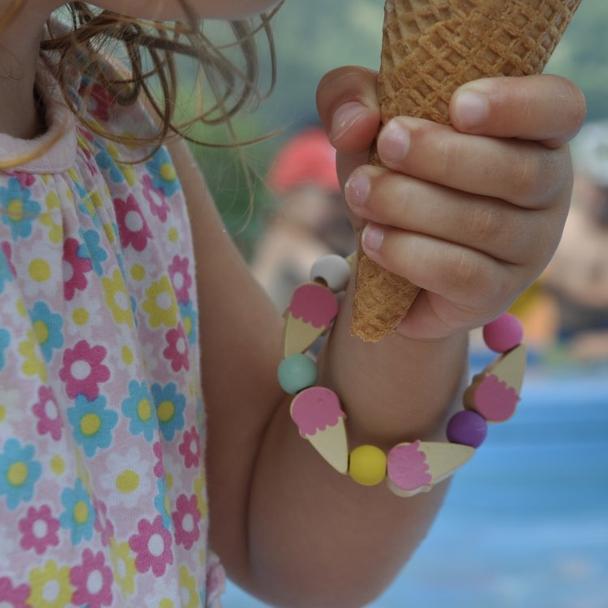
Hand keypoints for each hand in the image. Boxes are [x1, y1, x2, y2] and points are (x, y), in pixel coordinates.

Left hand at [316, 67, 586, 339]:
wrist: (390, 259)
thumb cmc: (396, 177)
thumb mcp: (367, 127)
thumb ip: (350, 99)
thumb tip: (357, 124)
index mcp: (532, 136)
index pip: (558, 109)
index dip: (516, 104)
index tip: (457, 104)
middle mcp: (545, 192)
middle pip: (516, 171)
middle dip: (441, 155)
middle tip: (387, 144)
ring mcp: (527, 249)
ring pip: (483, 224)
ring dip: (410, 204)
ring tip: (359, 193)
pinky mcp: (495, 293)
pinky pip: (461, 273)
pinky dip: (409, 253)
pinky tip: (371, 240)